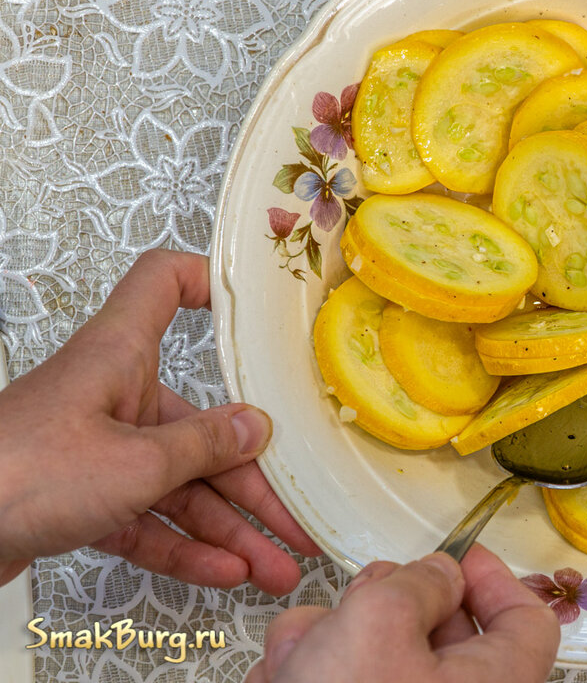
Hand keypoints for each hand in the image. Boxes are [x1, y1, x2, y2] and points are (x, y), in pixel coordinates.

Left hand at [0, 249, 321, 593]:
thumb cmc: (16, 472)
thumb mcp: (134, 461)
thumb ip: (203, 446)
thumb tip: (253, 427)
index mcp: (119, 356)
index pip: (163, 284)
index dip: (208, 282)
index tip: (253, 306)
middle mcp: (111, 397)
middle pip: (199, 426)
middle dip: (253, 483)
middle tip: (294, 516)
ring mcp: (96, 451)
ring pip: (179, 486)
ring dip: (230, 529)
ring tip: (272, 565)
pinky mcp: (80, 500)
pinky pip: (148, 520)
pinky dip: (185, 546)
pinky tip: (223, 570)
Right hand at [247, 546, 559, 682]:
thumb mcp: (379, 622)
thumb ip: (417, 584)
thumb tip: (439, 573)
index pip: (525, 623)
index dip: (491, 580)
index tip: (456, 556)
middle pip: (443, 635)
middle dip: (388, 606)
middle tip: (361, 597)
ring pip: (380, 657)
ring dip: (332, 640)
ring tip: (299, 656)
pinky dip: (311, 673)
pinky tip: (283, 678)